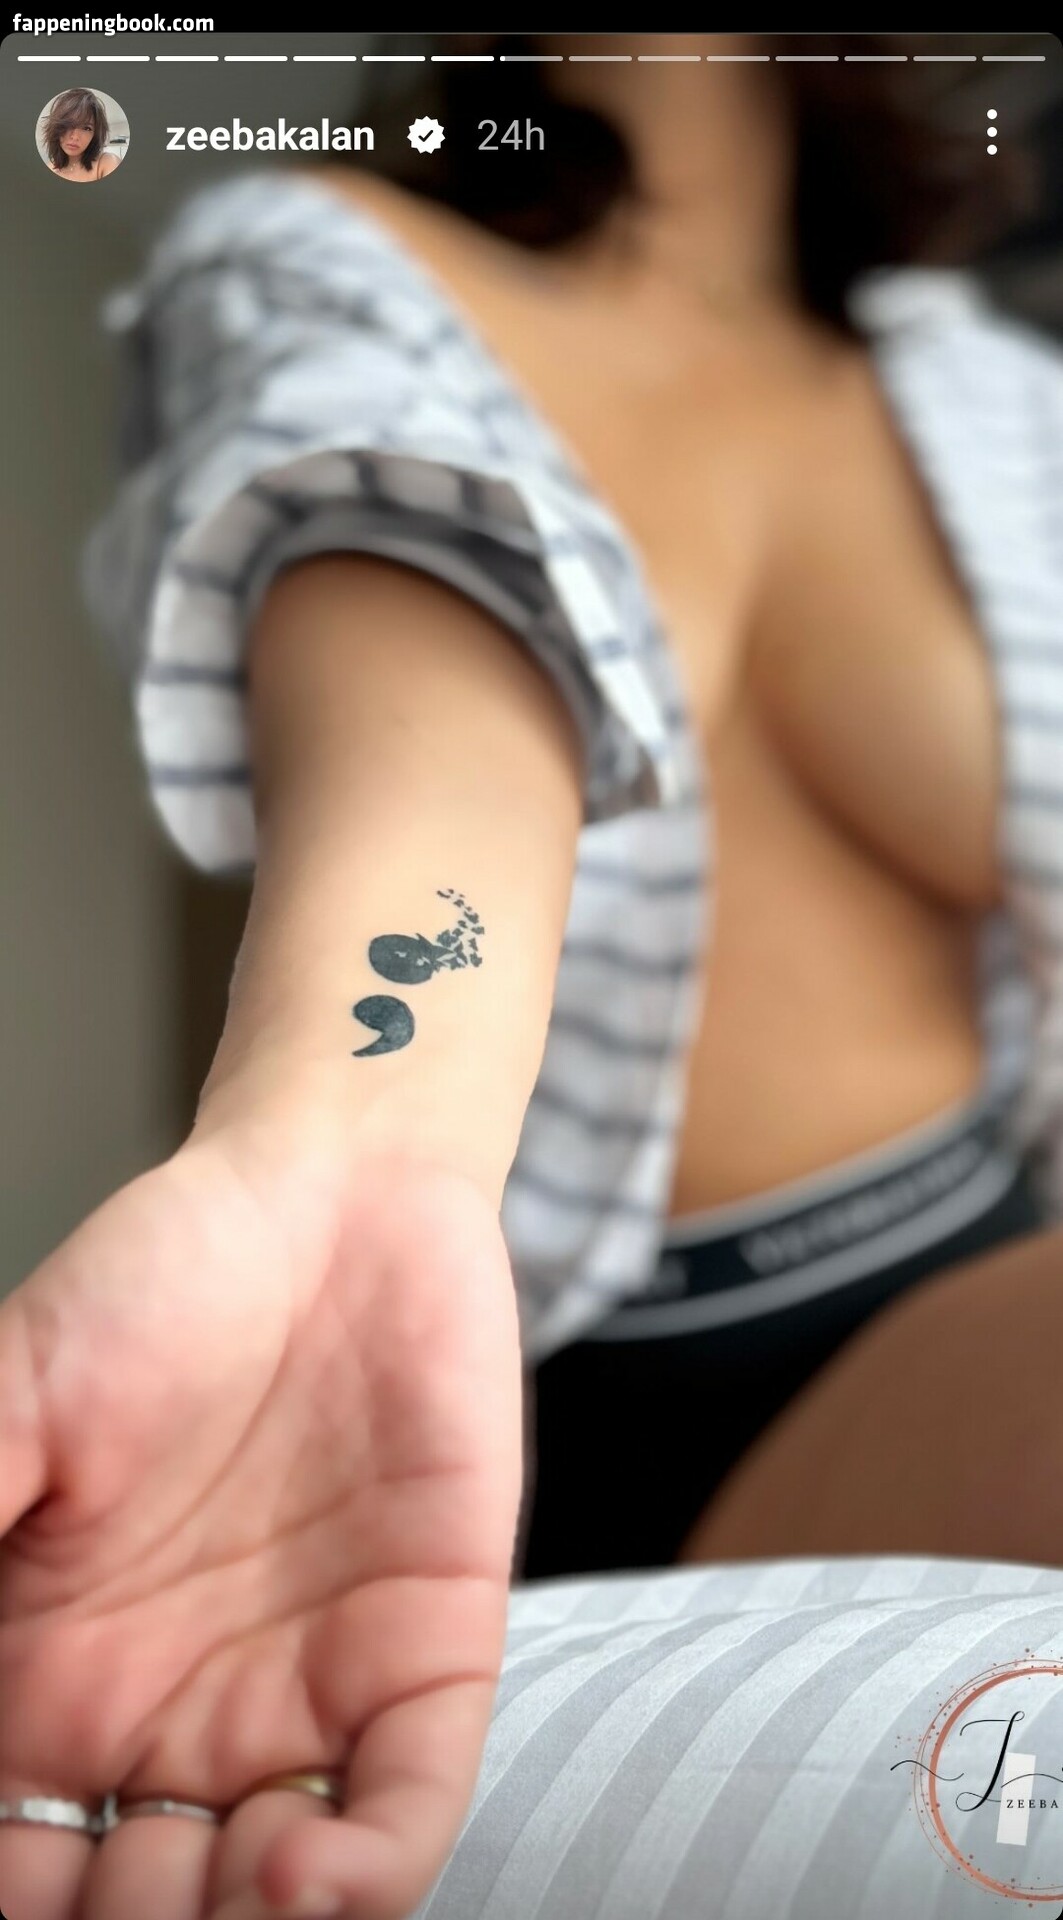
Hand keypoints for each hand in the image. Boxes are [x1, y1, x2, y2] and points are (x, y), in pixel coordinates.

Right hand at [0, 1117, 522, 1918]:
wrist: (335, 1190)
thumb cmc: (163, 1277)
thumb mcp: (18, 1403)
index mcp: (53, 1674)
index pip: (17, 1851)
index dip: (14, 1887)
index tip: (11, 1876)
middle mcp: (174, 1711)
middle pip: (135, 1900)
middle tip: (101, 1899)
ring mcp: (303, 1692)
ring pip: (264, 1889)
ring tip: (219, 1904)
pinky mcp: (423, 1655)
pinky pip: (404, 1806)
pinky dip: (362, 1877)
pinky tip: (307, 1883)